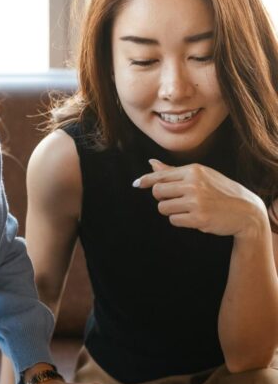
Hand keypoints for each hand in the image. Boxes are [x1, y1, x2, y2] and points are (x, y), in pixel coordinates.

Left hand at [135, 159, 267, 237]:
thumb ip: (174, 172)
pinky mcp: (198, 218)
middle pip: (158, 192)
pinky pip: (173, 220)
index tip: (136, 184)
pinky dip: (179, 220)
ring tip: (187, 209)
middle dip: (162, 198)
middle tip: (176, 200)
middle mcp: (194, 184)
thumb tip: (151, 162)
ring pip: (163, 208)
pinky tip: (194, 217)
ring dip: (171, 211)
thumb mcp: (201, 175)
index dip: (146, 180)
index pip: (161, 175)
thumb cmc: (221, 191)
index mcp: (194, 170)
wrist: (245, 211)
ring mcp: (196, 201)